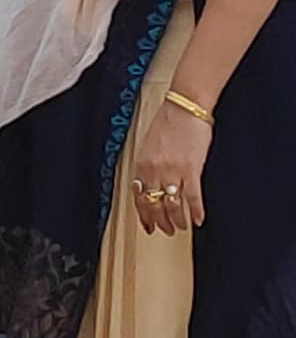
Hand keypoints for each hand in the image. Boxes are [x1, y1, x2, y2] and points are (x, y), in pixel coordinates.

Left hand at [130, 104, 212, 234]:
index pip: (138, 198)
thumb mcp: (149, 145)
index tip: (148, 226)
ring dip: (177, 220)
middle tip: (166, 230)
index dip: (143, 215)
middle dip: (160, 222)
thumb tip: (147, 184)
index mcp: (142, 164)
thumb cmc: (169, 122)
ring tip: (181, 226)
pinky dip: (196, 211)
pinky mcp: (191, 170)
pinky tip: (199, 220)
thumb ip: (147, 166)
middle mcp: (153, 171)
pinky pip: (192, 198)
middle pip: (154, 205)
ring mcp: (172, 171)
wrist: (185, 107)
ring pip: (172, 206)